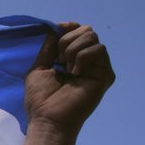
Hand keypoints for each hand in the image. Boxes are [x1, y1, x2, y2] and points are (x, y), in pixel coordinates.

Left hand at [24, 23, 114, 144]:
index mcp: (70, 58)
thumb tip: (59, 25)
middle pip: (85, 30)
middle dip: (66, 41)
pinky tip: (76, 73)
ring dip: (72, 49)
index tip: (56, 34)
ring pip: (91, 36)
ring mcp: (97, 66)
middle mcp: (86, 61)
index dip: (66, 28)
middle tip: (59, 62)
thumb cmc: (41, 98)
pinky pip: (99, 49)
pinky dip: (83, 57)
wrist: (48, 118)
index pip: (76, 31)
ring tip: (66, 69)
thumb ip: (49, 46)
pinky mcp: (105, 73)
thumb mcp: (40, 66)